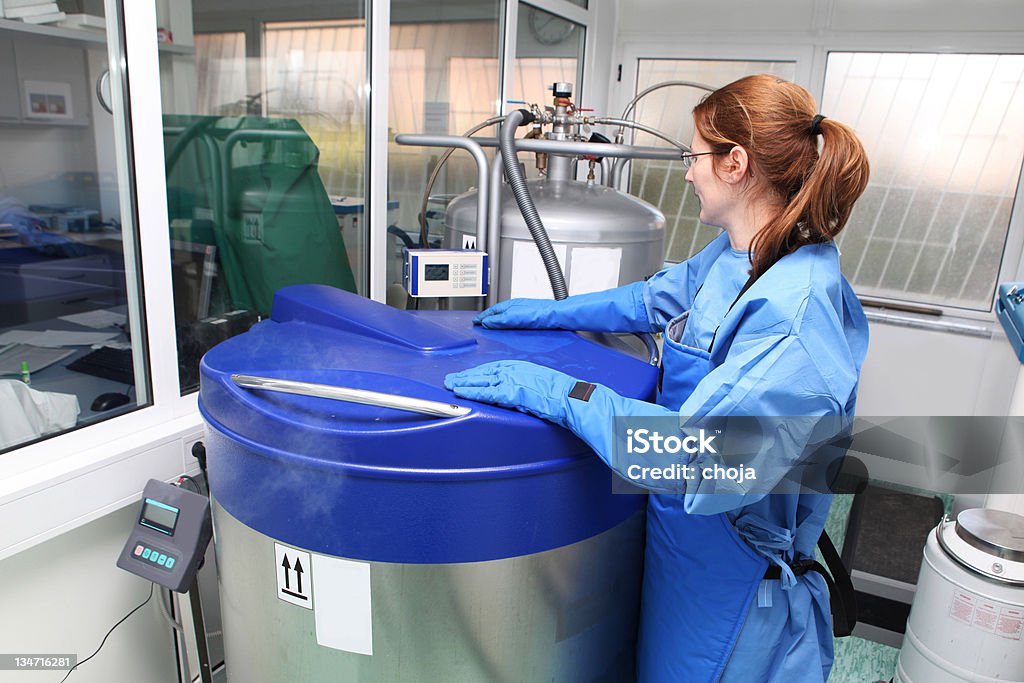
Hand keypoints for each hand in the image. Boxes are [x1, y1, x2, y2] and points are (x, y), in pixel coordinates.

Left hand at [444, 360, 575, 422]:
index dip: (476, 373)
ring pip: (480, 381)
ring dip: (463, 384)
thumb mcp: (536, 381)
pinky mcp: (510, 392)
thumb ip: (520, 384)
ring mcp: (510, 380)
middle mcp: (511, 370)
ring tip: (450, 386)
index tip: (466, 375)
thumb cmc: (557, 392)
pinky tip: (461, 393)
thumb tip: (512, 391)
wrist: (567, 396)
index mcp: (517, 366)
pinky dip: (472, 392)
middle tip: (450, 379)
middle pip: (482, 373)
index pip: (491, 368)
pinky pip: (486, 393)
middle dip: (464, 377)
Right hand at [472, 299, 554, 328]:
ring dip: (496, 320)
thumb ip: (498, 320)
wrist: (556, 316)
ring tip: (491, 326)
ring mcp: (523, 312)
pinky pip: (512, 320)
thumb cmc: (538, 313)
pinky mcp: (530, 318)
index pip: (491, 311)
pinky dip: (506, 323)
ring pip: (504, 316)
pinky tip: (508, 328)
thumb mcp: (513, 318)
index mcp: (509, 305)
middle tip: (480, 323)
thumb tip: (486, 323)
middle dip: (487, 317)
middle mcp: (515, 307)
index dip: (482, 317)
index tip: (475, 322)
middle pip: (497, 312)